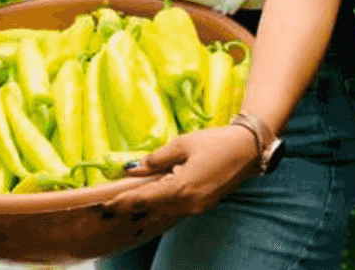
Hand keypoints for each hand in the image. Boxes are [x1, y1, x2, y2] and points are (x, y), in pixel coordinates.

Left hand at [97, 126, 260, 225]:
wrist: (247, 149)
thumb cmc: (215, 142)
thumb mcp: (182, 144)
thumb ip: (157, 158)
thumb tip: (135, 168)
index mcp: (181, 188)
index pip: (145, 199)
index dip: (124, 202)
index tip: (107, 204)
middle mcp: (188, 204)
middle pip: (152, 210)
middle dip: (133, 207)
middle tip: (112, 204)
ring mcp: (197, 208)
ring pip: (164, 213)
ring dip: (147, 209)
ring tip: (129, 203)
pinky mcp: (203, 206)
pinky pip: (176, 210)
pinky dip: (162, 207)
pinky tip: (153, 200)